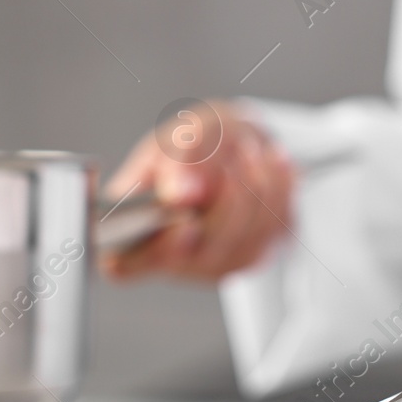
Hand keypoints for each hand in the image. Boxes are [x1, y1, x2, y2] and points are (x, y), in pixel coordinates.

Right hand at [100, 101, 293, 281]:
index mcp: (132, 230)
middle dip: (224, 201)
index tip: (184, 223)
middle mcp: (171, 258)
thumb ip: (177, 160)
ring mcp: (216, 264)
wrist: (237, 144)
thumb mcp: (180, 135)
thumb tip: (179, 194)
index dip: (152, 254)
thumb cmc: (196, 146)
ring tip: (250, 150)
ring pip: (244, 237)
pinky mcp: (256, 256)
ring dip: (253, 186)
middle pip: (202, 254)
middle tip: (233, 161)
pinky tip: (272, 163)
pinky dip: (277, 187)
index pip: (123, 266)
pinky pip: (274, 227)